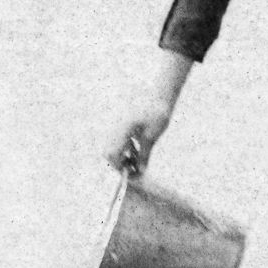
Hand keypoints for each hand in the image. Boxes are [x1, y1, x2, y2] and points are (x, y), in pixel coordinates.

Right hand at [103, 49, 192, 172]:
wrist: (159, 93)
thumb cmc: (158, 112)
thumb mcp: (152, 136)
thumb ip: (145, 154)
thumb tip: (140, 171)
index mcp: (123, 130)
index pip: (112, 154)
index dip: (119, 167)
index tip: (130, 174)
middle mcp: (115, 127)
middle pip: (108, 151)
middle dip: (119, 162)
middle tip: (134, 168)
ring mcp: (117, 125)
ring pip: (112, 146)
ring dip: (123, 155)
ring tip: (138, 159)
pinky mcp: (121, 123)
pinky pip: (118, 139)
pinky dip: (125, 147)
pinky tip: (138, 149)